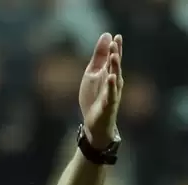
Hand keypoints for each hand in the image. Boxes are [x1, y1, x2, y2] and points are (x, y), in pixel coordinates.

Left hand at [79, 33, 123, 149]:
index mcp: (109, 74)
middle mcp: (114, 83)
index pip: (113, 59)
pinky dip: (111, 86)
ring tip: (114, 56)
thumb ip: (98, 57)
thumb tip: (106, 35)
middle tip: (115, 42)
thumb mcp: (92, 74)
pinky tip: (111, 78)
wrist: (94, 124)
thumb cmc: (94, 98)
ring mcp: (112, 94)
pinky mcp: (108, 105)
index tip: (116, 36)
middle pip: (115, 67)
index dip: (115, 48)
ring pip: (115, 79)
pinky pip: (110, 95)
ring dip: (115, 67)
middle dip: (115, 54)